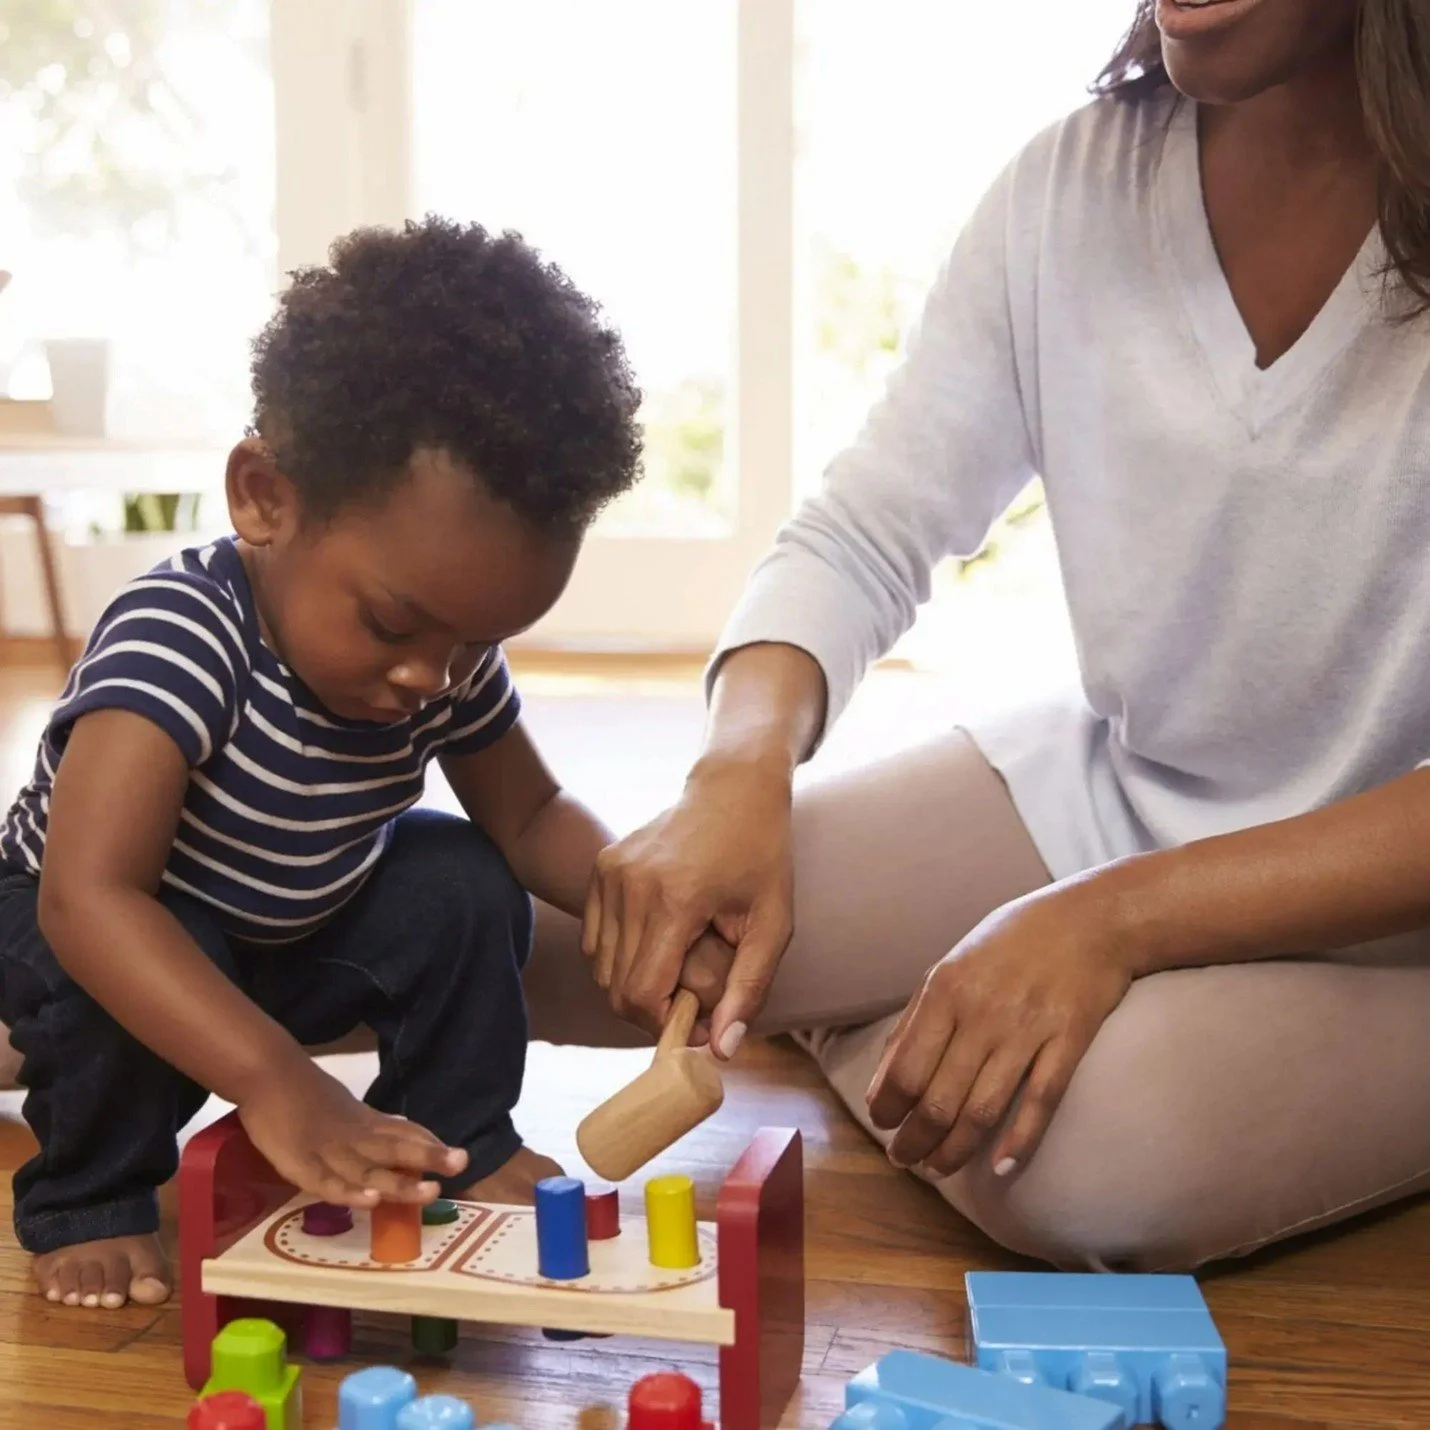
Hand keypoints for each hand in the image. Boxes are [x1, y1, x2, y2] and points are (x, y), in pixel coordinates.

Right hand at [238, 1061, 467, 1207]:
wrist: (267, 1074)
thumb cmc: (305, 1093)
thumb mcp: (345, 1108)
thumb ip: (371, 1126)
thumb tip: (402, 1137)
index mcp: (363, 1122)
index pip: (403, 1132)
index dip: (428, 1144)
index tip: (457, 1156)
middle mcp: (354, 1136)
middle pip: (394, 1148)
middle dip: (428, 1157)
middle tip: (461, 1162)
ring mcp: (329, 1151)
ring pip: (368, 1170)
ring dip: (398, 1183)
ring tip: (429, 1191)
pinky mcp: (301, 1165)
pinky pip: (327, 1183)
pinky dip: (349, 1193)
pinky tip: (370, 1202)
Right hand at [583, 754, 793, 1054]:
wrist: (733, 788)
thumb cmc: (761, 855)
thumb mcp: (773, 923)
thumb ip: (748, 988)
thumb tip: (722, 1050)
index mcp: (675, 899)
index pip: (642, 994)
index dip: (666, 1024)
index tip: (699, 1023)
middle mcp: (631, 884)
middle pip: (617, 988)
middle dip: (653, 1009)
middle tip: (694, 1001)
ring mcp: (609, 873)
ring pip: (601, 968)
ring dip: (635, 984)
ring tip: (679, 969)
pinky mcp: (600, 868)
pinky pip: (595, 940)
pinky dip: (620, 957)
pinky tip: (659, 943)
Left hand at [867, 881, 1134, 1179]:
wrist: (1091, 919)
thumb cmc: (1012, 941)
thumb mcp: (952, 965)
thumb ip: (918, 1017)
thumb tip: (884, 1073)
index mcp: (945, 990)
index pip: (904, 1069)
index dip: (887, 1108)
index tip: (883, 1126)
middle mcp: (981, 1012)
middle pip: (938, 1099)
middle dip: (914, 1140)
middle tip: (905, 1159)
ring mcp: (1027, 1029)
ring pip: (982, 1110)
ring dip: (954, 1150)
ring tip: (938, 1167)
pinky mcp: (1068, 1041)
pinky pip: (1039, 1102)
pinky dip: (1018, 1142)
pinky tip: (1000, 1167)